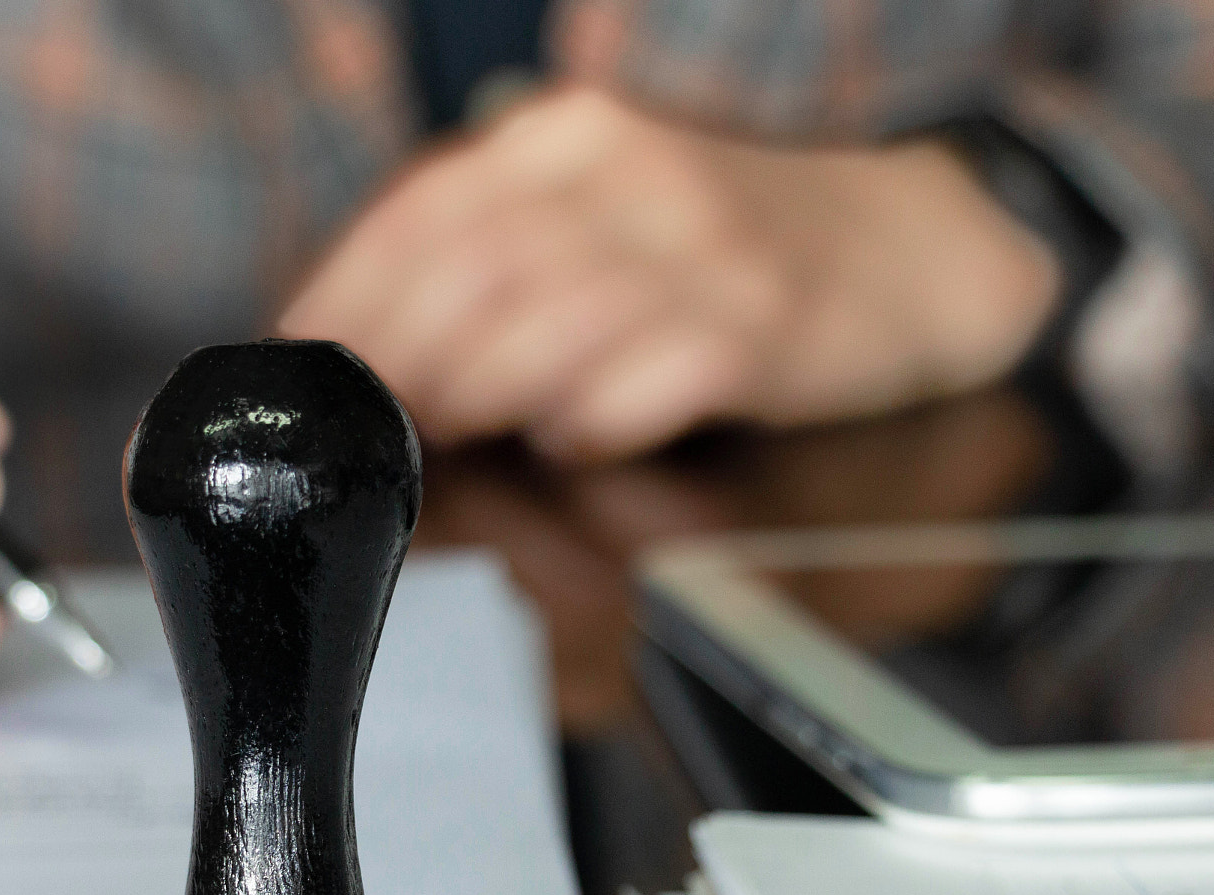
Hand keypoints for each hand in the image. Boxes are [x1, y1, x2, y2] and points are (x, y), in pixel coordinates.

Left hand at [281, 86, 1059, 462]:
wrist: (906, 249)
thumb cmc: (726, 246)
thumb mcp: (604, 209)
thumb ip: (499, 254)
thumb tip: (371, 347)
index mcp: (573, 136)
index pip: (425, 209)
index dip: (347, 296)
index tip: (307, 365)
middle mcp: (634, 176)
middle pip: (471, 271)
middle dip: (400, 363)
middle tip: (376, 424)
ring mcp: (703, 250)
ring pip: (546, 326)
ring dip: (479, 396)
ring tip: (454, 438)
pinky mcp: (762, 328)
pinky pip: (646, 382)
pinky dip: (590, 421)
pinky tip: (573, 436)